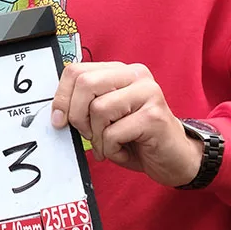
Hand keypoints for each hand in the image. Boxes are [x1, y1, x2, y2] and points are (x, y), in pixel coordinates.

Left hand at [50, 62, 203, 186]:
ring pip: (99, 109)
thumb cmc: (136, 138)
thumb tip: (56, 111)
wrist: (174, 159)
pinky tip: (124, 150)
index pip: (76, 71)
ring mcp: (148, 93)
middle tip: (88, 134)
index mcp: (119, 71)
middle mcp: (136, 75)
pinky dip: (111, 149)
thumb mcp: (105, 116)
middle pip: (85, 83)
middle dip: (77, 115)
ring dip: (97, 136)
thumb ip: (85, 104)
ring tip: (110, 144)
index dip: (61, 97)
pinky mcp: (155, 116)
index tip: (59, 119)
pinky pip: (114, 132)